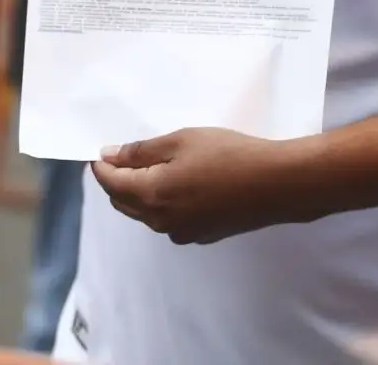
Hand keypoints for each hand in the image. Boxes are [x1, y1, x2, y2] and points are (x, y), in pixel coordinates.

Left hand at [91, 127, 313, 244]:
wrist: (277, 184)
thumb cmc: (229, 155)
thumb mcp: (183, 141)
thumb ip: (142, 151)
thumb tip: (110, 157)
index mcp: (150, 196)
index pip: (111, 183)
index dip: (102, 166)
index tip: (101, 152)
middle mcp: (160, 221)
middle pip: (124, 203)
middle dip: (117, 181)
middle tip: (123, 157)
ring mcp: (181, 233)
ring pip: (146, 214)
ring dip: (140, 194)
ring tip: (153, 168)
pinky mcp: (202, 236)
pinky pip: (169, 220)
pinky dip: (163, 204)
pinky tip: (181, 187)